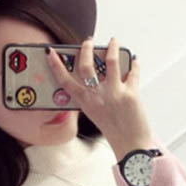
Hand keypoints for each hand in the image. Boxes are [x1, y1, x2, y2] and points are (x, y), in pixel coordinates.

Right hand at [45, 36, 152, 157]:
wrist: (131, 145)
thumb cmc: (113, 130)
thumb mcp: (95, 113)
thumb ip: (93, 96)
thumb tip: (98, 73)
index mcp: (86, 103)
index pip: (66, 82)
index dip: (56, 66)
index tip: (51, 53)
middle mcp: (97, 97)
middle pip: (87, 66)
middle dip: (87, 49)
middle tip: (89, 41)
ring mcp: (114, 94)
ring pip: (111, 62)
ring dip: (113, 48)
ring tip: (114, 41)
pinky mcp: (131, 94)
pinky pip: (132, 73)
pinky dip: (134, 64)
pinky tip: (134, 61)